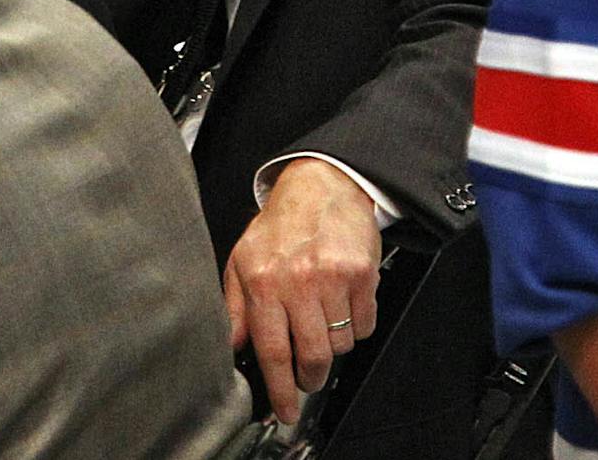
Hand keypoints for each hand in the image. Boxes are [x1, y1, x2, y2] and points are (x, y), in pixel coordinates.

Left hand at [223, 158, 383, 424]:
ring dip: (332, 346)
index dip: (279, 389)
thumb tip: (233, 347)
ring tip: (321, 321)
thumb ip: (236, 308)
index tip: (284, 410)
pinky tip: (341, 304)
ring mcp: (333, 278)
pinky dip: (355, 326)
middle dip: (310, 377)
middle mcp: (297, 280)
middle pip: (312, 356)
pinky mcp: (362, 275)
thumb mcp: (242, 260)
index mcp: (262, 280)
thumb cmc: (279, 226)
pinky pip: (364, 325)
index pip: (270, 350)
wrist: (320, 187)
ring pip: (340, 345)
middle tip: (306, 376)